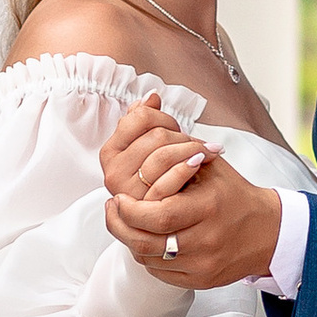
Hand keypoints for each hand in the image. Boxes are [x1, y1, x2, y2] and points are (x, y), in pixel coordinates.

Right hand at [99, 95, 211, 215]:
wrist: (177, 219)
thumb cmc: (163, 178)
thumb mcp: (149, 147)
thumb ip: (145, 121)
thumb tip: (151, 97)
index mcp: (110, 154)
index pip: (139, 118)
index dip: (163, 117)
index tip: (175, 126)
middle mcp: (114, 174)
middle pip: (156, 135)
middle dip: (181, 135)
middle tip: (196, 142)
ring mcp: (129, 193)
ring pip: (165, 154)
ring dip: (191, 149)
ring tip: (206, 151)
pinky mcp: (148, 209)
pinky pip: (171, 179)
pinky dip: (191, 165)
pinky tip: (205, 160)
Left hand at [107, 147, 282, 290]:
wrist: (267, 232)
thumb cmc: (233, 194)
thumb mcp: (210, 167)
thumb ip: (175, 157)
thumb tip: (137, 147)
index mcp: (208, 207)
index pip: (157, 216)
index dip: (130, 210)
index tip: (118, 198)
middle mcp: (205, 240)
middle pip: (146, 242)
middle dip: (120, 226)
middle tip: (114, 209)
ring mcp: (202, 265)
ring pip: (148, 259)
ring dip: (130, 239)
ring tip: (125, 222)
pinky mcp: (200, 281)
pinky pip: (159, 273)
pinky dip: (146, 255)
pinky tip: (146, 238)